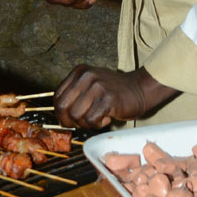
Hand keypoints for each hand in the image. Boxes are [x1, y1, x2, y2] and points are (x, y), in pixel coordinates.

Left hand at [54, 64, 178, 128]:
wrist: (140, 89)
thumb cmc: (114, 92)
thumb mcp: (90, 85)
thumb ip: (75, 95)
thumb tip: (60, 116)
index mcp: (79, 72)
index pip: (57, 97)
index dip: (60, 113)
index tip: (69, 120)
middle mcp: (86, 76)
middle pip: (62, 107)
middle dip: (69, 121)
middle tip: (81, 124)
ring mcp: (97, 87)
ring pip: (76, 115)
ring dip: (85, 123)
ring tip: (97, 118)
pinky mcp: (108, 99)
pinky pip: (91, 120)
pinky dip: (97, 124)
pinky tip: (106, 118)